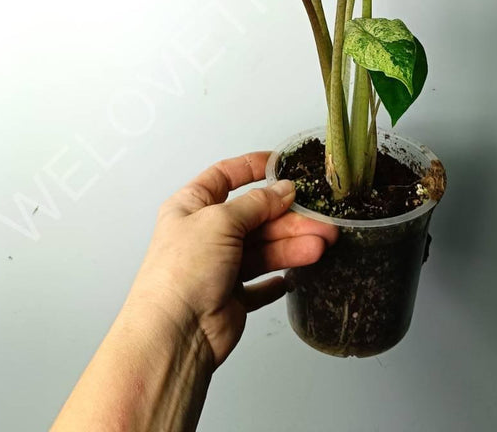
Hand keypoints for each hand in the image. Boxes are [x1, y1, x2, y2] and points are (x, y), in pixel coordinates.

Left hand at [125, 151, 336, 366]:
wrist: (176, 333)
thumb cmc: (183, 272)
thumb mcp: (220, 220)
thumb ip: (256, 203)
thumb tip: (283, 190)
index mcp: (192, 207)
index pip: (225, 176)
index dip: (253, 167)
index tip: (283, 164)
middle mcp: (205, 234)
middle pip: (255, 216)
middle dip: (289, 218)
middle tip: (319, 220)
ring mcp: (219, 267)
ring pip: (264, 249)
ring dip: (292, 246)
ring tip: (320, 245)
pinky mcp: (231, 297)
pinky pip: (259, 285)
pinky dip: (276, 280)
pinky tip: (291, 277)